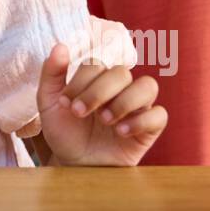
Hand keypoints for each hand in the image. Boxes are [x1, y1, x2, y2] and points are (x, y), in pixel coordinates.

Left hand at [35, 43, 166, 166]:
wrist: (74, 164)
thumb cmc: (65, 132)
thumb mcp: (50, 104)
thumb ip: (51, 74)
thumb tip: (60, 46)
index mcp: (97, 78)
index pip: (97, 64)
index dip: (81, 81)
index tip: (66, 103)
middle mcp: (120, 88)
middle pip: (122, 72)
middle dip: (99, 92)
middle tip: (80, 113)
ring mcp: (137, 107)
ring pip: (148, 86)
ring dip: (125, 101)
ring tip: (105, 120)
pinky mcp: (149, 129)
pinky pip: (159, 115)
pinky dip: (141, 121)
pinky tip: (121, 132)